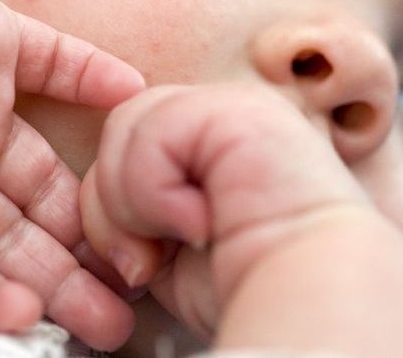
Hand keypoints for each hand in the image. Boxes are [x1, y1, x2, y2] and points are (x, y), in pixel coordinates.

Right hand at [0, 0, 141, 350]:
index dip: (25, 293)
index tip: (69, 324)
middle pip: (29, 227)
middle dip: (74, 270)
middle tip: (125, 305)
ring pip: (48, 165)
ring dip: (95, 194)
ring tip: (144, 228)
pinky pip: (55, 63)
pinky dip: (93, 75)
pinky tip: (129, 89)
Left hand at [80, 83, 402, 355]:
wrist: (305, 299)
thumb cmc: (246, 282)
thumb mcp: (163, 242)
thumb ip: (130, 203)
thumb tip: (96, 210)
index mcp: (208, 139)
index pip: (127, 142)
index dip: (112, 203)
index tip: (140, 262)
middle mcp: (220, 113)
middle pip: (118, 129)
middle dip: (109, 206)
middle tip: (142, 261)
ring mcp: (230, 104)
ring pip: (125, 125)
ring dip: (130, 203)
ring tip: (174, 242)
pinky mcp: (235, 109)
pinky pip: (153, 133)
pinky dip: (154, 193)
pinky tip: (197, 223)